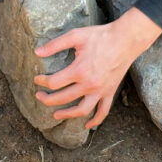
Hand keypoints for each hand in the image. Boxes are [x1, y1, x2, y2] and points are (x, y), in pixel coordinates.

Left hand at [33, 8, 161, 128]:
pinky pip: (103, 111)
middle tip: (39, 96)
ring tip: (56, 115)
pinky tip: (87, 125)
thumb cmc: (100, 36)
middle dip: (48, 99)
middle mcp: (89, 84)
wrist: (125, 39)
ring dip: (67, 114)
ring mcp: (100, 90)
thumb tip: (37, 52)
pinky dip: (95, 121)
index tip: (37, 79)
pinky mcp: (110, 92)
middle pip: (63, 98)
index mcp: (79, 71)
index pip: (54, 83)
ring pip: (81, 110)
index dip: (42, 82)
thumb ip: (55, 45)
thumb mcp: (75, 36)